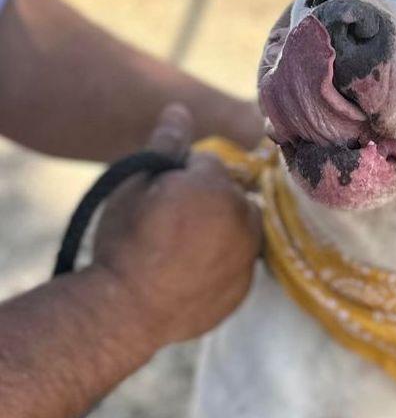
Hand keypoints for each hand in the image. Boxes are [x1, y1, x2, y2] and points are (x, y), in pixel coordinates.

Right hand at [93, 104, 261, 350]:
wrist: (125, 310)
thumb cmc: (124, 241)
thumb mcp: (134, 184)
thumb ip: (165, 145)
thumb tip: (180, 108)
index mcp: (217, 187)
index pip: (208, 164)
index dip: (180, 177)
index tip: (159, 196)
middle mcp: (244, 220)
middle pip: (231, 195)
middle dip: (209, 201)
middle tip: (169, 224)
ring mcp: (248, 259)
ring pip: (241, 230)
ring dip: (222, 230)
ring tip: (181, 248)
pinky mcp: (244, 290)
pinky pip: (238, 265)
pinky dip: (222, 263)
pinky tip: (190, 273)